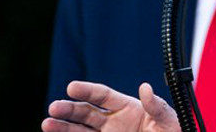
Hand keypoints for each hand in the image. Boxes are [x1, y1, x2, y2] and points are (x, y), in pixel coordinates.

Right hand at [42, 81, 180, 131]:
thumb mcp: (169, 120)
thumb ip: (156, 106)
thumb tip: (146, 88)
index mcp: (129, 107)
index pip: (103, 95)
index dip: (87, 90)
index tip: (71, 87)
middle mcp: (114, 121)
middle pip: (86, 112)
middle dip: (69, 109)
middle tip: (54, 107)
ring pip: (79, 130)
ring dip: (63, 127)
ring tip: (46, 124)